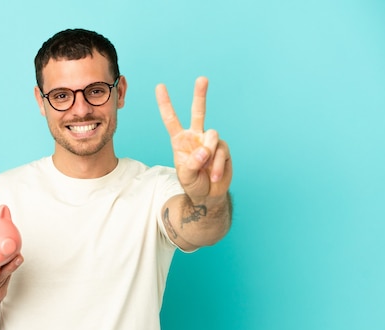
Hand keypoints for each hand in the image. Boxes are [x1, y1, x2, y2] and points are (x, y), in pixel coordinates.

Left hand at [156, 77, 231, 199]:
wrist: (208, 195)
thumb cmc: (193, 182)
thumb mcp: (186, 176)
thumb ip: (192, 163)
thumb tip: (204, 151)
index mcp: (180, 140)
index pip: (171, 119)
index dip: (165, 103)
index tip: (160, 87)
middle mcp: (196, 137)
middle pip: (198, 112)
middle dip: (200, 95)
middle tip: (202, 78)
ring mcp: (210, 142)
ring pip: (212, 136)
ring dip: (208, 155)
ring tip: (206, 170)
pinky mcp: (224, 149)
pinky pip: (221, 152)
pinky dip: (217, 167)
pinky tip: (214, 176)